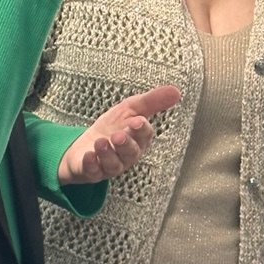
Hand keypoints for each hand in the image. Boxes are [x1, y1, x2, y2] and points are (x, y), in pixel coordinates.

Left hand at [57, 86, 181, 184]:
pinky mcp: (92, 172)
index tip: (137, 121)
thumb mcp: (130, 108)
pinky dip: (90, 165)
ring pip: (113, 164)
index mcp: (138, 140)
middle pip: (130, 153)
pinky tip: (87, 156)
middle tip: (118, 136)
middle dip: (125, 145)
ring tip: (100, 142)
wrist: (86, 143)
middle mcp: (127, 156)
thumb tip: (177, 91)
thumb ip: (152, 101)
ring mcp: (110, 166)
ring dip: (107, 154)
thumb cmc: (113, 126)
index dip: (141, 129)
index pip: (144, 136)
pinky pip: (93, 172)